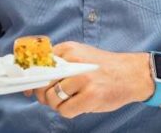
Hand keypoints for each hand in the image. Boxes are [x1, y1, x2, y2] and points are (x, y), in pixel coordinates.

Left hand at [30, 42, 153, 118]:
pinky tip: (78, 105)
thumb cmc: (103, 68)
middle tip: (54, 97)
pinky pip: (65, 110)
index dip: (30, 78)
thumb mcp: (80, 54)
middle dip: (44, 95)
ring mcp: (83, 79)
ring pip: (52, 99)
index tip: (28, 88)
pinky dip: (68, 111)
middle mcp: (74, 62)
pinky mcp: (91, 96)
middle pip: (42, 83)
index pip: (38, 63)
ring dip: (57, 104)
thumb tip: (34, 83)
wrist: (132, 74)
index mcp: (69, 50)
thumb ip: (59, 63)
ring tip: (70, 100)